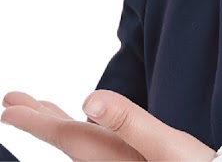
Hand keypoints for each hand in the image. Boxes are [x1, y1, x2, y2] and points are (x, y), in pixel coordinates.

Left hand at [1, 90, 216, 160]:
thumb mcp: (168, 146)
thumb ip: (130, 123)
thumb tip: (89, 102)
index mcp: (115, 158)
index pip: (68, 136)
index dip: (36, 121)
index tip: (8, 108)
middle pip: (70, 142)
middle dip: (43, 120)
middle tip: (13, 102)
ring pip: (84, 146)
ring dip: (63, 126)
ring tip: (45, 112)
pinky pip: (101, 151)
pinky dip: (88, 136)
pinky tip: (91, 130)